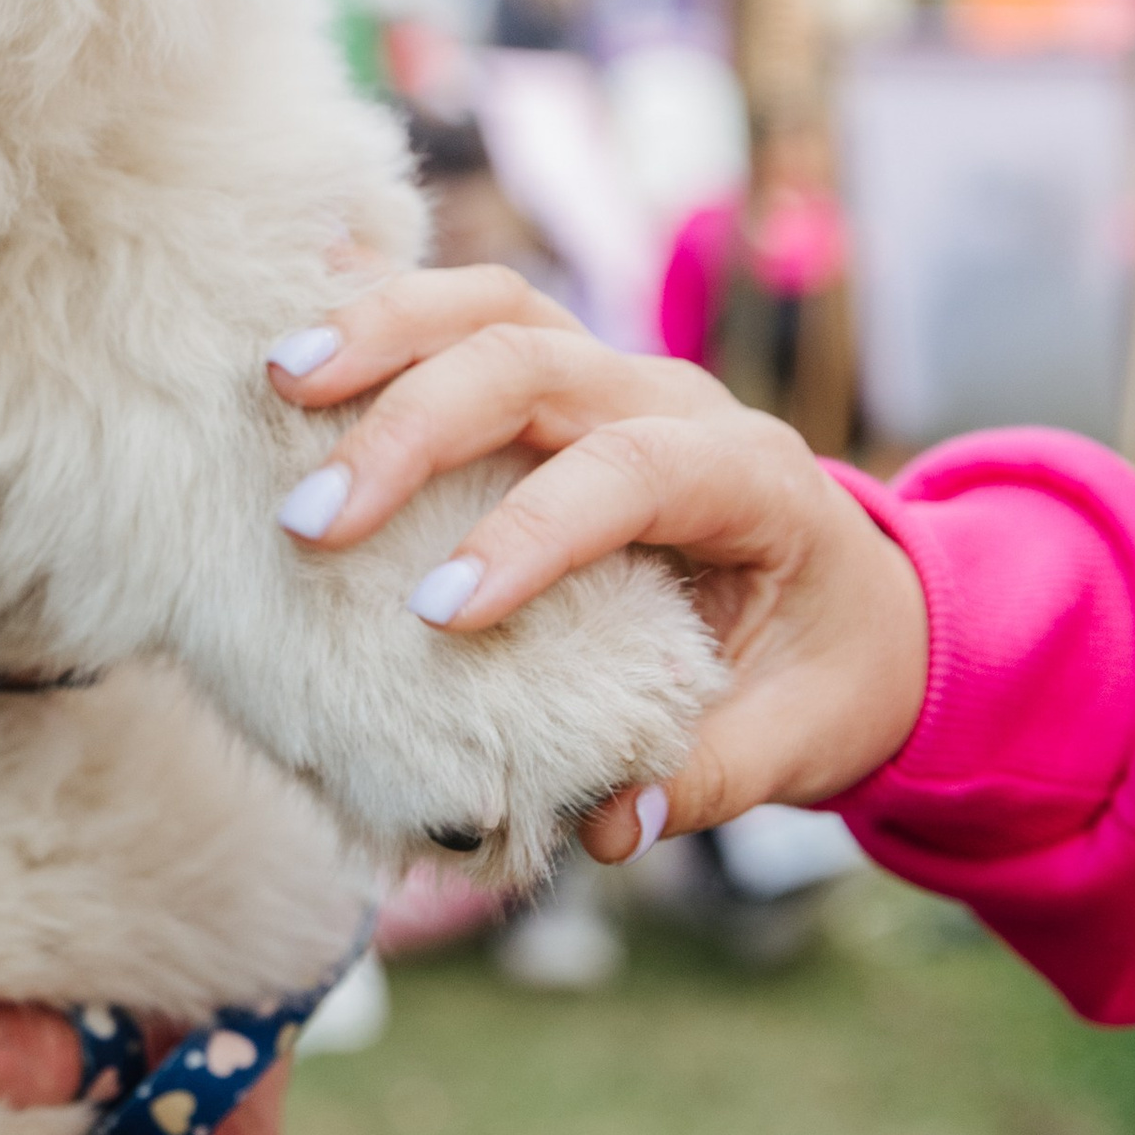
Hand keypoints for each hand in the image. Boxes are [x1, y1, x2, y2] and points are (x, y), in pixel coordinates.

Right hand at [268, 266, 928, 857]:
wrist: (856, 597)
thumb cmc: (826, 667)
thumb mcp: (800, 736)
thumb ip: (710, 777)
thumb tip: (609, 826)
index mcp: (754, 480)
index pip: (635, 472)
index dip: (533, 531)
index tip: (437, 615)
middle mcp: (679, 400)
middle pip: (540, 364)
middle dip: (416, 431)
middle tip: (308, 523)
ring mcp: (614, 374)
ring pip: (496, 307)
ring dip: (382, 336)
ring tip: (277, 384)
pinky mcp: (558, 377)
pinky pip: (468, 315)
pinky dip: (384, 315)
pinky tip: (297, 341)